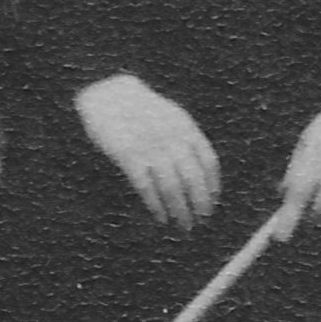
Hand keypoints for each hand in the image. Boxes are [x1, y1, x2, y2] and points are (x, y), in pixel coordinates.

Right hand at [76, 71, 218, 230]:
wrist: (108, 96)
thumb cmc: (142, 112)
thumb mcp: (171, 118)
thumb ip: (187, 141)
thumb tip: (204, 175)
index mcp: (186, 128)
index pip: (208, 163)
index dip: (212, 186)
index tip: (212, 203)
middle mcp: (172, 139)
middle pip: (193, 179)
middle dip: (200, 204)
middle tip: (201, 221)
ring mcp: (151, 148)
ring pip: (172, 188)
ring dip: (180, 210)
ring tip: (184, 225)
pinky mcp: (129, 157)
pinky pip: (146, 188)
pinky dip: (156, 206)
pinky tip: (162, 217)